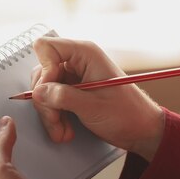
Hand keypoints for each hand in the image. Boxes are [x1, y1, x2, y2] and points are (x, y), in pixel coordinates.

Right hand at [30, 37, 163, 160]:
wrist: (141, 131)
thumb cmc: (128, 114)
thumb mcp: (93, 107)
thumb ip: (63, 97)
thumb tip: (38, 92)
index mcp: (86, 54)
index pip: (46, 47)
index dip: (44, 70)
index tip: (51, 91)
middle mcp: (78, 61)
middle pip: (42, 73)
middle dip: (45, 100)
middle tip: (56, 120)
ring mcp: (74, 77)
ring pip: (45, 91)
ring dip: (50, 114)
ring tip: (63, 131)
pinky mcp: (73, 92)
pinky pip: (52, 101)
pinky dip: (55, 117)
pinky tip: (65, 130)